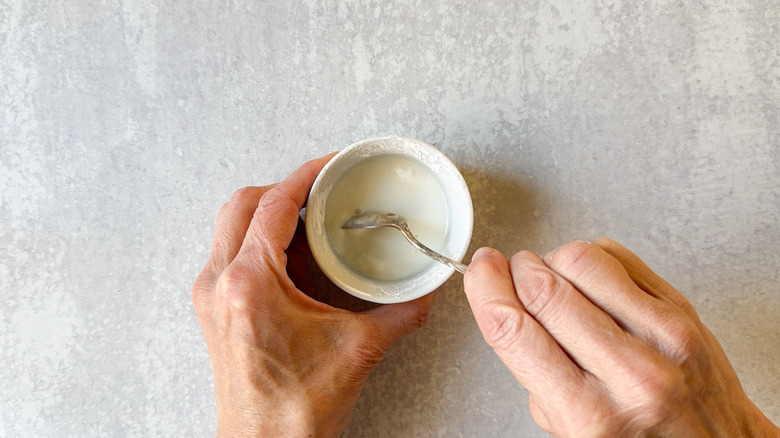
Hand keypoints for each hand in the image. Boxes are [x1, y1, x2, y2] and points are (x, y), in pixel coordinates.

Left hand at [192, 154, 433, 437]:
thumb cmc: (295, 410)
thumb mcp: (360, 349)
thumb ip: (402, 311)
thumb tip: (426, 288)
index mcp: (250, 283)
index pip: (275, 205)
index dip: (306, 175)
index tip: (330, 164)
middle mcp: (220, 283)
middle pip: (242, 204)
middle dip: (284, 189)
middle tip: (322, 189)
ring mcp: (211, 296)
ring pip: (231, 226)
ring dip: (268, 213)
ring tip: (309, 218)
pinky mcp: (214, 310)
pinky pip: (231, 253)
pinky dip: (259, 240)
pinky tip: (292, 255)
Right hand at [463, 239, 778, 436]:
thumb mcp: (569, 427)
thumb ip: (534, 370)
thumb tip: (503, 301)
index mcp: (588, 414)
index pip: (515, 331)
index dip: (485, 289)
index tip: (479, 272)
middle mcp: (629, 373)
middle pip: (544, 289)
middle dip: (516, 272)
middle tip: (512, 274)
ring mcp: (662, 338)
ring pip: (581, 260)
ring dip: (552, 262)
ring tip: (555, 281)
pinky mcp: (683, 311)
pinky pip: (618, 255)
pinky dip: (591, 257)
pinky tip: (589, 279)